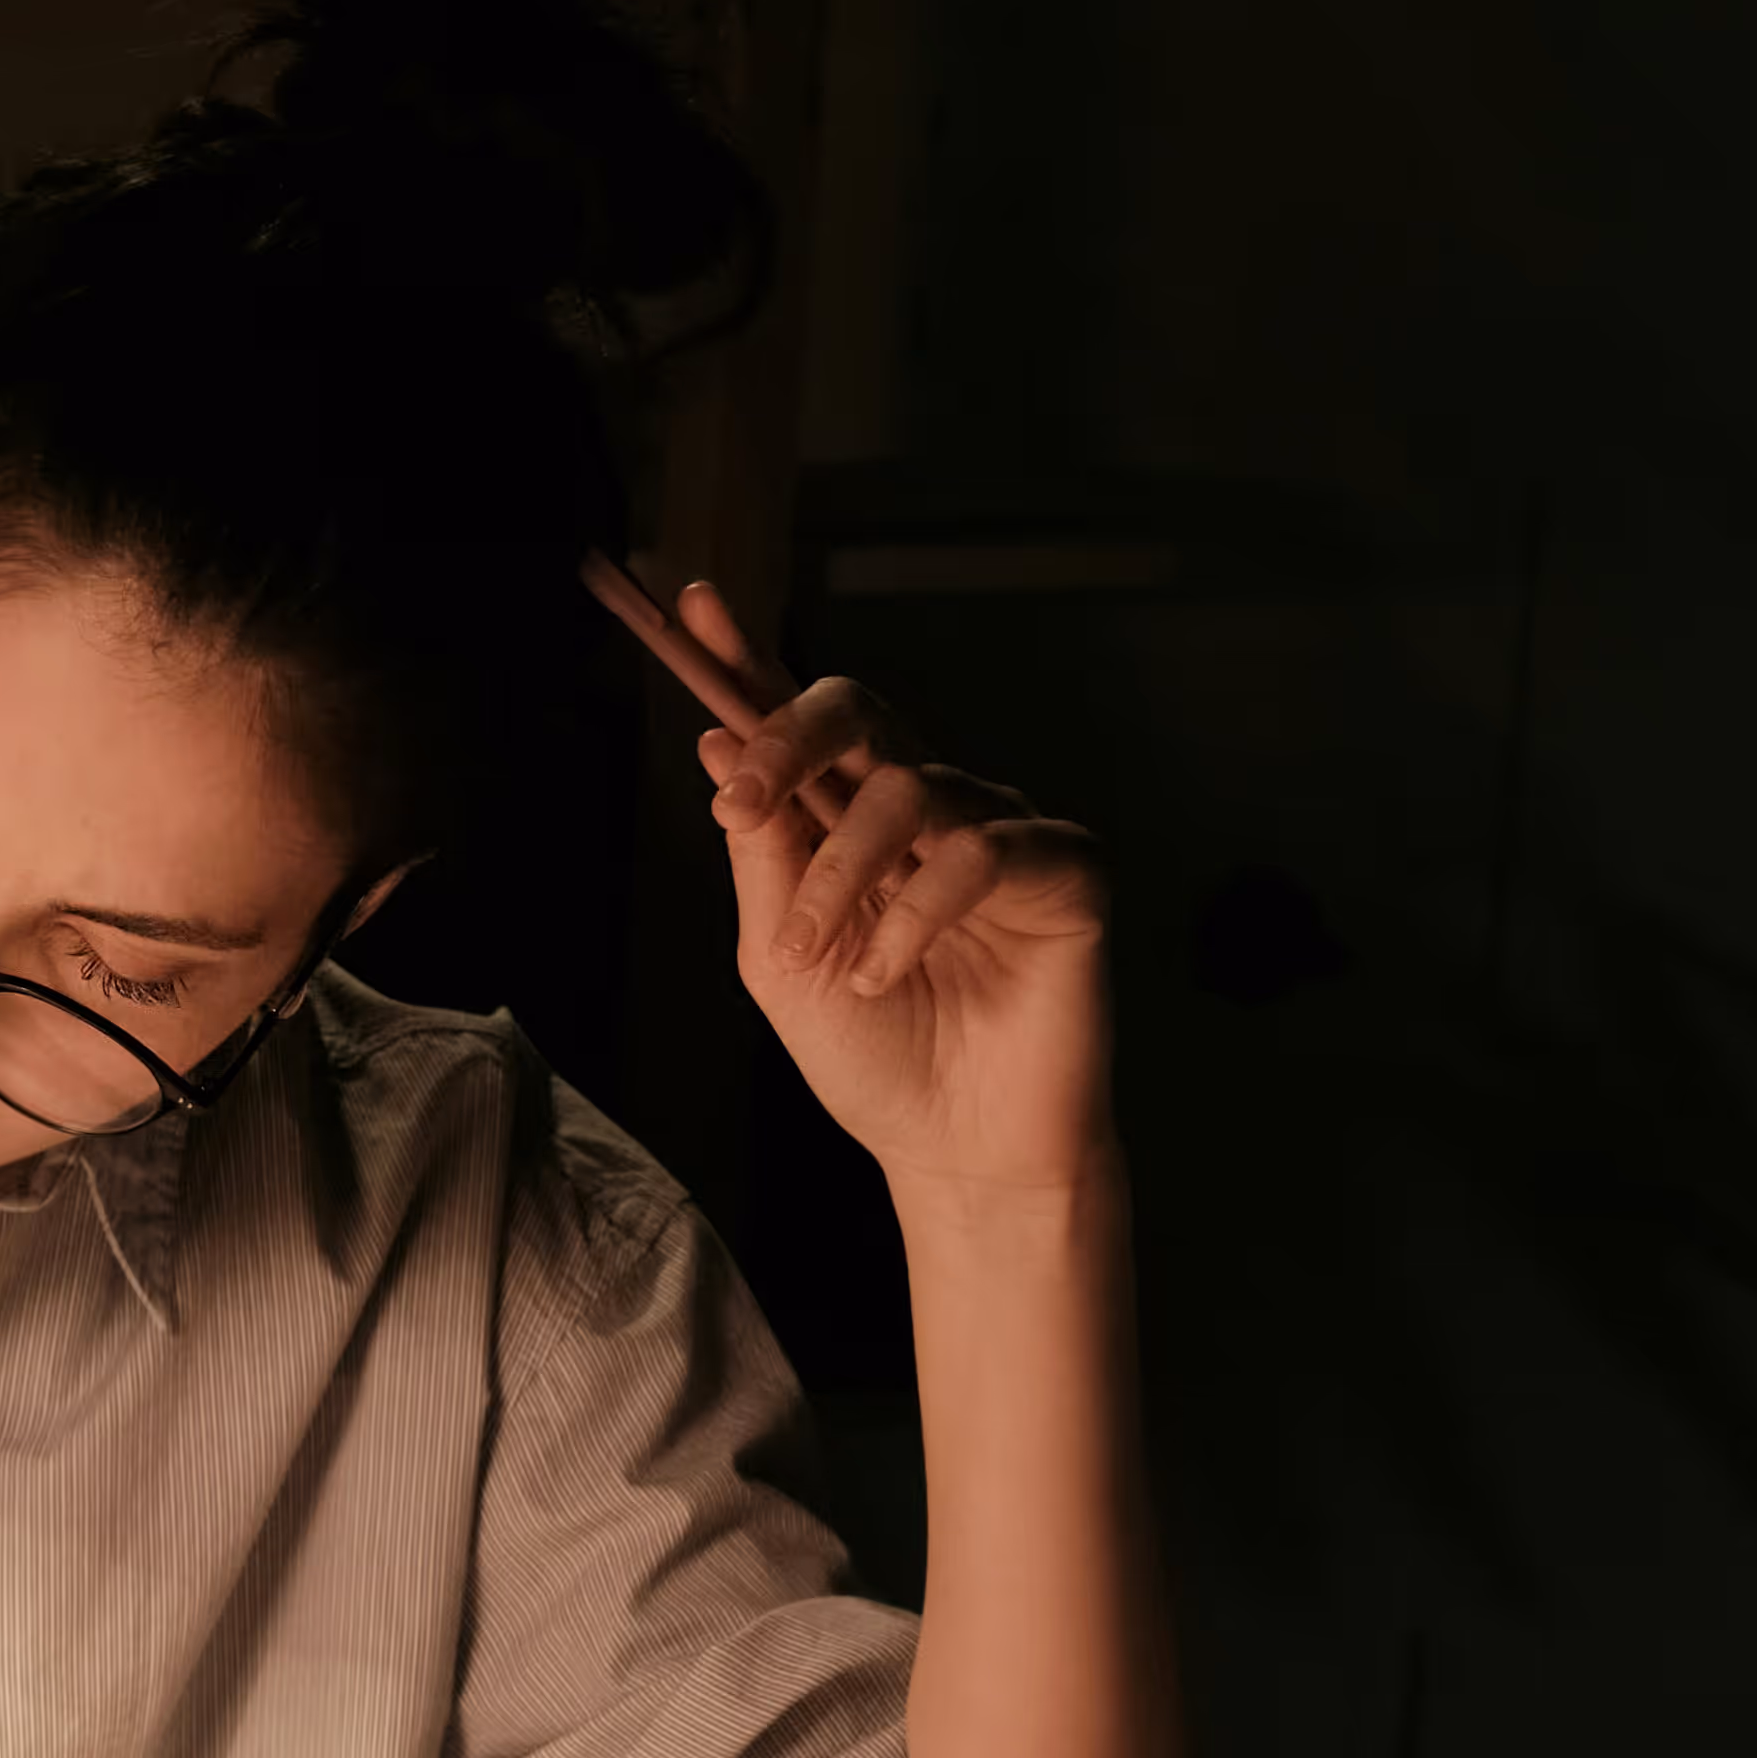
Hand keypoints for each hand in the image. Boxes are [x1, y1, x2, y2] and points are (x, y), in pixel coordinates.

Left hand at [591, 555, 1116, 1202]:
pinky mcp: (1065, 870)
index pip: (802, 722)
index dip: (749, 659)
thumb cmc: (876, 1058)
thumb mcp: (784, 956)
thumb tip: (718, 742)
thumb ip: (762, 853)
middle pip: (858, 713)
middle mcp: (928, 807)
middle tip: (740, 800)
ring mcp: (1000, 831)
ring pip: (909, 789)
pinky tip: (886, 973)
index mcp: (853, 820)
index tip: (691, 605)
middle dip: (786, 738)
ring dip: (842, 873)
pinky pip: (979, 853)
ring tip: (822, 955)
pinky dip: (915, 914)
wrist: (956, 1151)